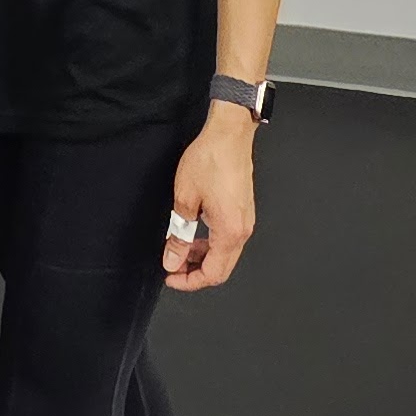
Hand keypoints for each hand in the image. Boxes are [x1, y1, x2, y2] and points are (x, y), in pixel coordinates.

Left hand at [161, 109, 258, 291]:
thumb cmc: (210, 160)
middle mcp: (242, 230)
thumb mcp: (185, 200)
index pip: (212, 274)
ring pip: (225, 254)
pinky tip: (194, 234)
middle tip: (173, 266)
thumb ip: (179, 236)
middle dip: (195, 273)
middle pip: (221, 268)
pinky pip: (228, 238)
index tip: (170, 277)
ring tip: (179, 250)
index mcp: (230, 232)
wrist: (229, 134)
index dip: (189, 281)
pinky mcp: (243, 211)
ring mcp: (245, 220)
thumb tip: (173, 260)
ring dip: (202, 257)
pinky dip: (210, 243)